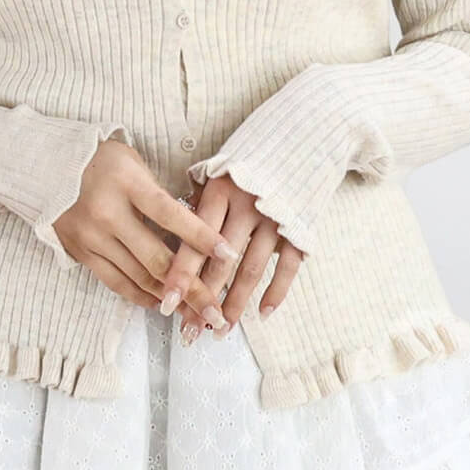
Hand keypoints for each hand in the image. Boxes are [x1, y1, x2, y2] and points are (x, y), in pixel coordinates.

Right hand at [51, 139, 241, 330]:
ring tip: (196, 316)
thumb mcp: (133, 163)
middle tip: (217, 310)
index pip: (170, 215)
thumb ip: (160, 194)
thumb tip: (196, 229)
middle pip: (157, 259)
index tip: (229, 254)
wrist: (44, 166)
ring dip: (171, 299)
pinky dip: (142, 295)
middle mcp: (107, 213)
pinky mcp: (81, 254)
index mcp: (126, 183)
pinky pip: (116, 283)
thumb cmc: (100, 160)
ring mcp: (92, 237)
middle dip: (192, 288)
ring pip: (138, 278)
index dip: (201, 236)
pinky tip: (162, 304)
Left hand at [159, 170, 304, 341]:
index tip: (166, 304)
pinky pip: (287, 267)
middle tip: (190, 330)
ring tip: (221, 330)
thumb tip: (174, 244)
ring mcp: (276, 218)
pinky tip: (263, 314)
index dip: (180, 274)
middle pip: (220, 262)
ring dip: (235, 304)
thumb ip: (199, 205)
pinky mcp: (299, 228)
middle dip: (204, 299)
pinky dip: (276, 292)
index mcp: (220, 190)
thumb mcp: (219, 173)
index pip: (194, 240)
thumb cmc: (249, 161)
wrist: (303, 139)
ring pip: (251, 270)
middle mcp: (247, 205)